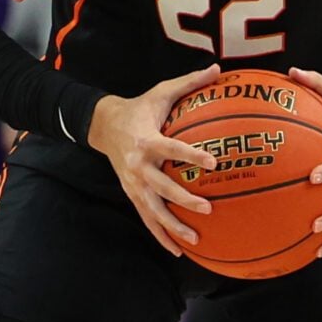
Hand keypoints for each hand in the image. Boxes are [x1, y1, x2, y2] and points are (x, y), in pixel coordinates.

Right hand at [89, 66, 222, 255]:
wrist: (103, 126)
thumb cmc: (140, 108)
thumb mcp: (161, 92)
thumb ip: (189, 82)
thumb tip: (218, 70)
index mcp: (147, 140)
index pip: (171, 149)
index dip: (191, 155)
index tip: (213, 162)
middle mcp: (138, 165)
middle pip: (162, 187)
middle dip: (183, 199)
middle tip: (208, 208)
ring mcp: (133, 183)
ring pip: (153, 210)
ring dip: (173, 226)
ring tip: (195, 239)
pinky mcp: (131, 194)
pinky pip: (147, 219)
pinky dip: (161, 236)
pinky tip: (178, 251)